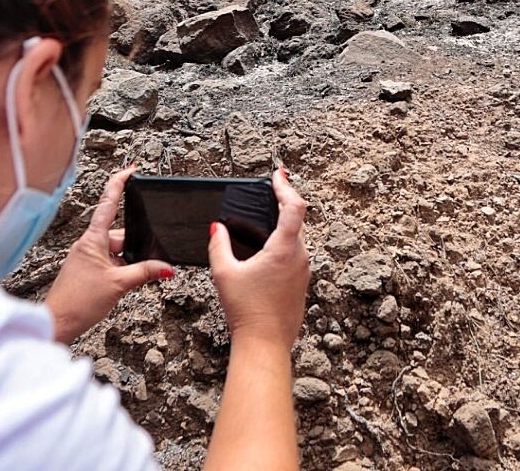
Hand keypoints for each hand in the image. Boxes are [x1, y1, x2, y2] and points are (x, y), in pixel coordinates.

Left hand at [46, 166, 173, 343]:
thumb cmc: (78, 302)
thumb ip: (145, 273)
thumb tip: (167, 267)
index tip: (130, 170)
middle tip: (151, 259)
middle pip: (120, 234)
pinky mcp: (87, 270)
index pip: (108, 203)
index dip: (120, 183)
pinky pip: (111, 262)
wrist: (56, 323)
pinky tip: (125, 283)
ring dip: (129, 262)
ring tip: (131, 280)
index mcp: (93, 239)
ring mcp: (87, 257)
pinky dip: (122, 270)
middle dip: (137, 245)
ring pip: (117, 251)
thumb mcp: (119, 284)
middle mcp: (89, 244)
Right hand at [209, 169, 309, 348]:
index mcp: (284, 249)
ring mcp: (303, 271)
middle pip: (297, 220)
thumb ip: (218, 246)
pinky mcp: (302, 283)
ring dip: (283, 225)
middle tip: (271, 191)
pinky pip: (295, 255)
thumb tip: (216, 228)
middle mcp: (299, 257)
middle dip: (284, 202)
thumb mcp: (224, 274)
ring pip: (297, 238)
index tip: (278, 175)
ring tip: (265, 218)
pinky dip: (284, 244)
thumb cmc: (247, 311)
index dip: (285, 187)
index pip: (293, 207)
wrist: (265, 344)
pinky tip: (267, 250)